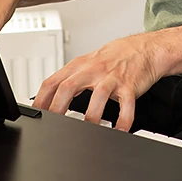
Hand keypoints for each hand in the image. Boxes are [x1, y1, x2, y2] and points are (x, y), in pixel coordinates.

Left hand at [33, 33, 165, 132]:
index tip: (35, 115)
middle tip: (54, 127)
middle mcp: (94, 70)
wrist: (146, 48)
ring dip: (90, 117)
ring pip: (98, 96)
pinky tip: (119, 131)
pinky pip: (126, 105)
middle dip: (58, 108)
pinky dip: (122, 120)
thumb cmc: (116, 57)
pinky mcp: (130, 86)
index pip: (53, 81)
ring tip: (87, 132)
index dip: (41, 99)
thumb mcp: (89, 61)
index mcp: (80, 65)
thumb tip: (49, 96)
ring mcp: (112, 78)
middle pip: (69, 87)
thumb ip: (71, 77)